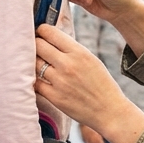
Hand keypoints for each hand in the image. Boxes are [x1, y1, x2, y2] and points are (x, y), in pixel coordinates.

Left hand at [35, 25, 143, 142]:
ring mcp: (59, 81)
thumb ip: (72, 50)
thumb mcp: (91, 60)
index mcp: (79, 52)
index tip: (40, 33)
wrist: (109, 111)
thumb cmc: (102, 84)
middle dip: (35, 45)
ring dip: (34, 63)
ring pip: (34, 64)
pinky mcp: (54, 97)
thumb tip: (52, 40)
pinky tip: (40, 80)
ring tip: (39, 65)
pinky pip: (35, 83)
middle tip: (36, 49)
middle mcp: (67, 64)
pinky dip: (35, 80)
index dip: (42, 31)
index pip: (50, 32)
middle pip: (38, 45)